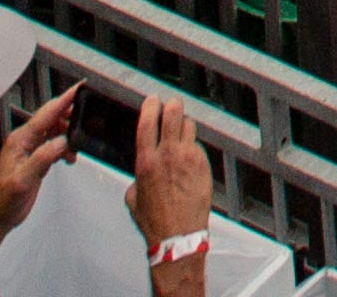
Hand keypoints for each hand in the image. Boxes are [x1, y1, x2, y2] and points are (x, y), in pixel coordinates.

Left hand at [0, 102, 75, 277]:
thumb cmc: (4, 201)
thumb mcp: (24, 180)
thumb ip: (42, 158)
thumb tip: (61, 142)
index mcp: (19, 140)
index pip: (46, 114)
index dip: (64, 100)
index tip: (79, 89)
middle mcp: (23, 141)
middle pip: (51, 118)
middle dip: (69, 115)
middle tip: (86, 116)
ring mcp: (28, 149)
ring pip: (53, 130)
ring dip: (68, 134)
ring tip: (77, 146)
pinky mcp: (33, 159)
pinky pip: (52, 144)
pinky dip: (64, 147)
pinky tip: (68, 157)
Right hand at [129, 94, 211, 252]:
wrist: (177, 236)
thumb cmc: (153, 220)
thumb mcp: (133, 196)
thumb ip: (138, 174)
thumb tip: (143, 165)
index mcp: (146, 161)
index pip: (148, 121)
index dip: (151, 105)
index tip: (152, 101)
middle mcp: (168, 155)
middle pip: (173, 113)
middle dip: (172, 106)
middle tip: (171, 107)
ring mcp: (188, 158)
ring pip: (189, 125)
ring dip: (183, 126)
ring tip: (180, 133)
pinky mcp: (203, 165)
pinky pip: (198, 146)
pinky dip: (193, 147)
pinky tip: (188, 160)